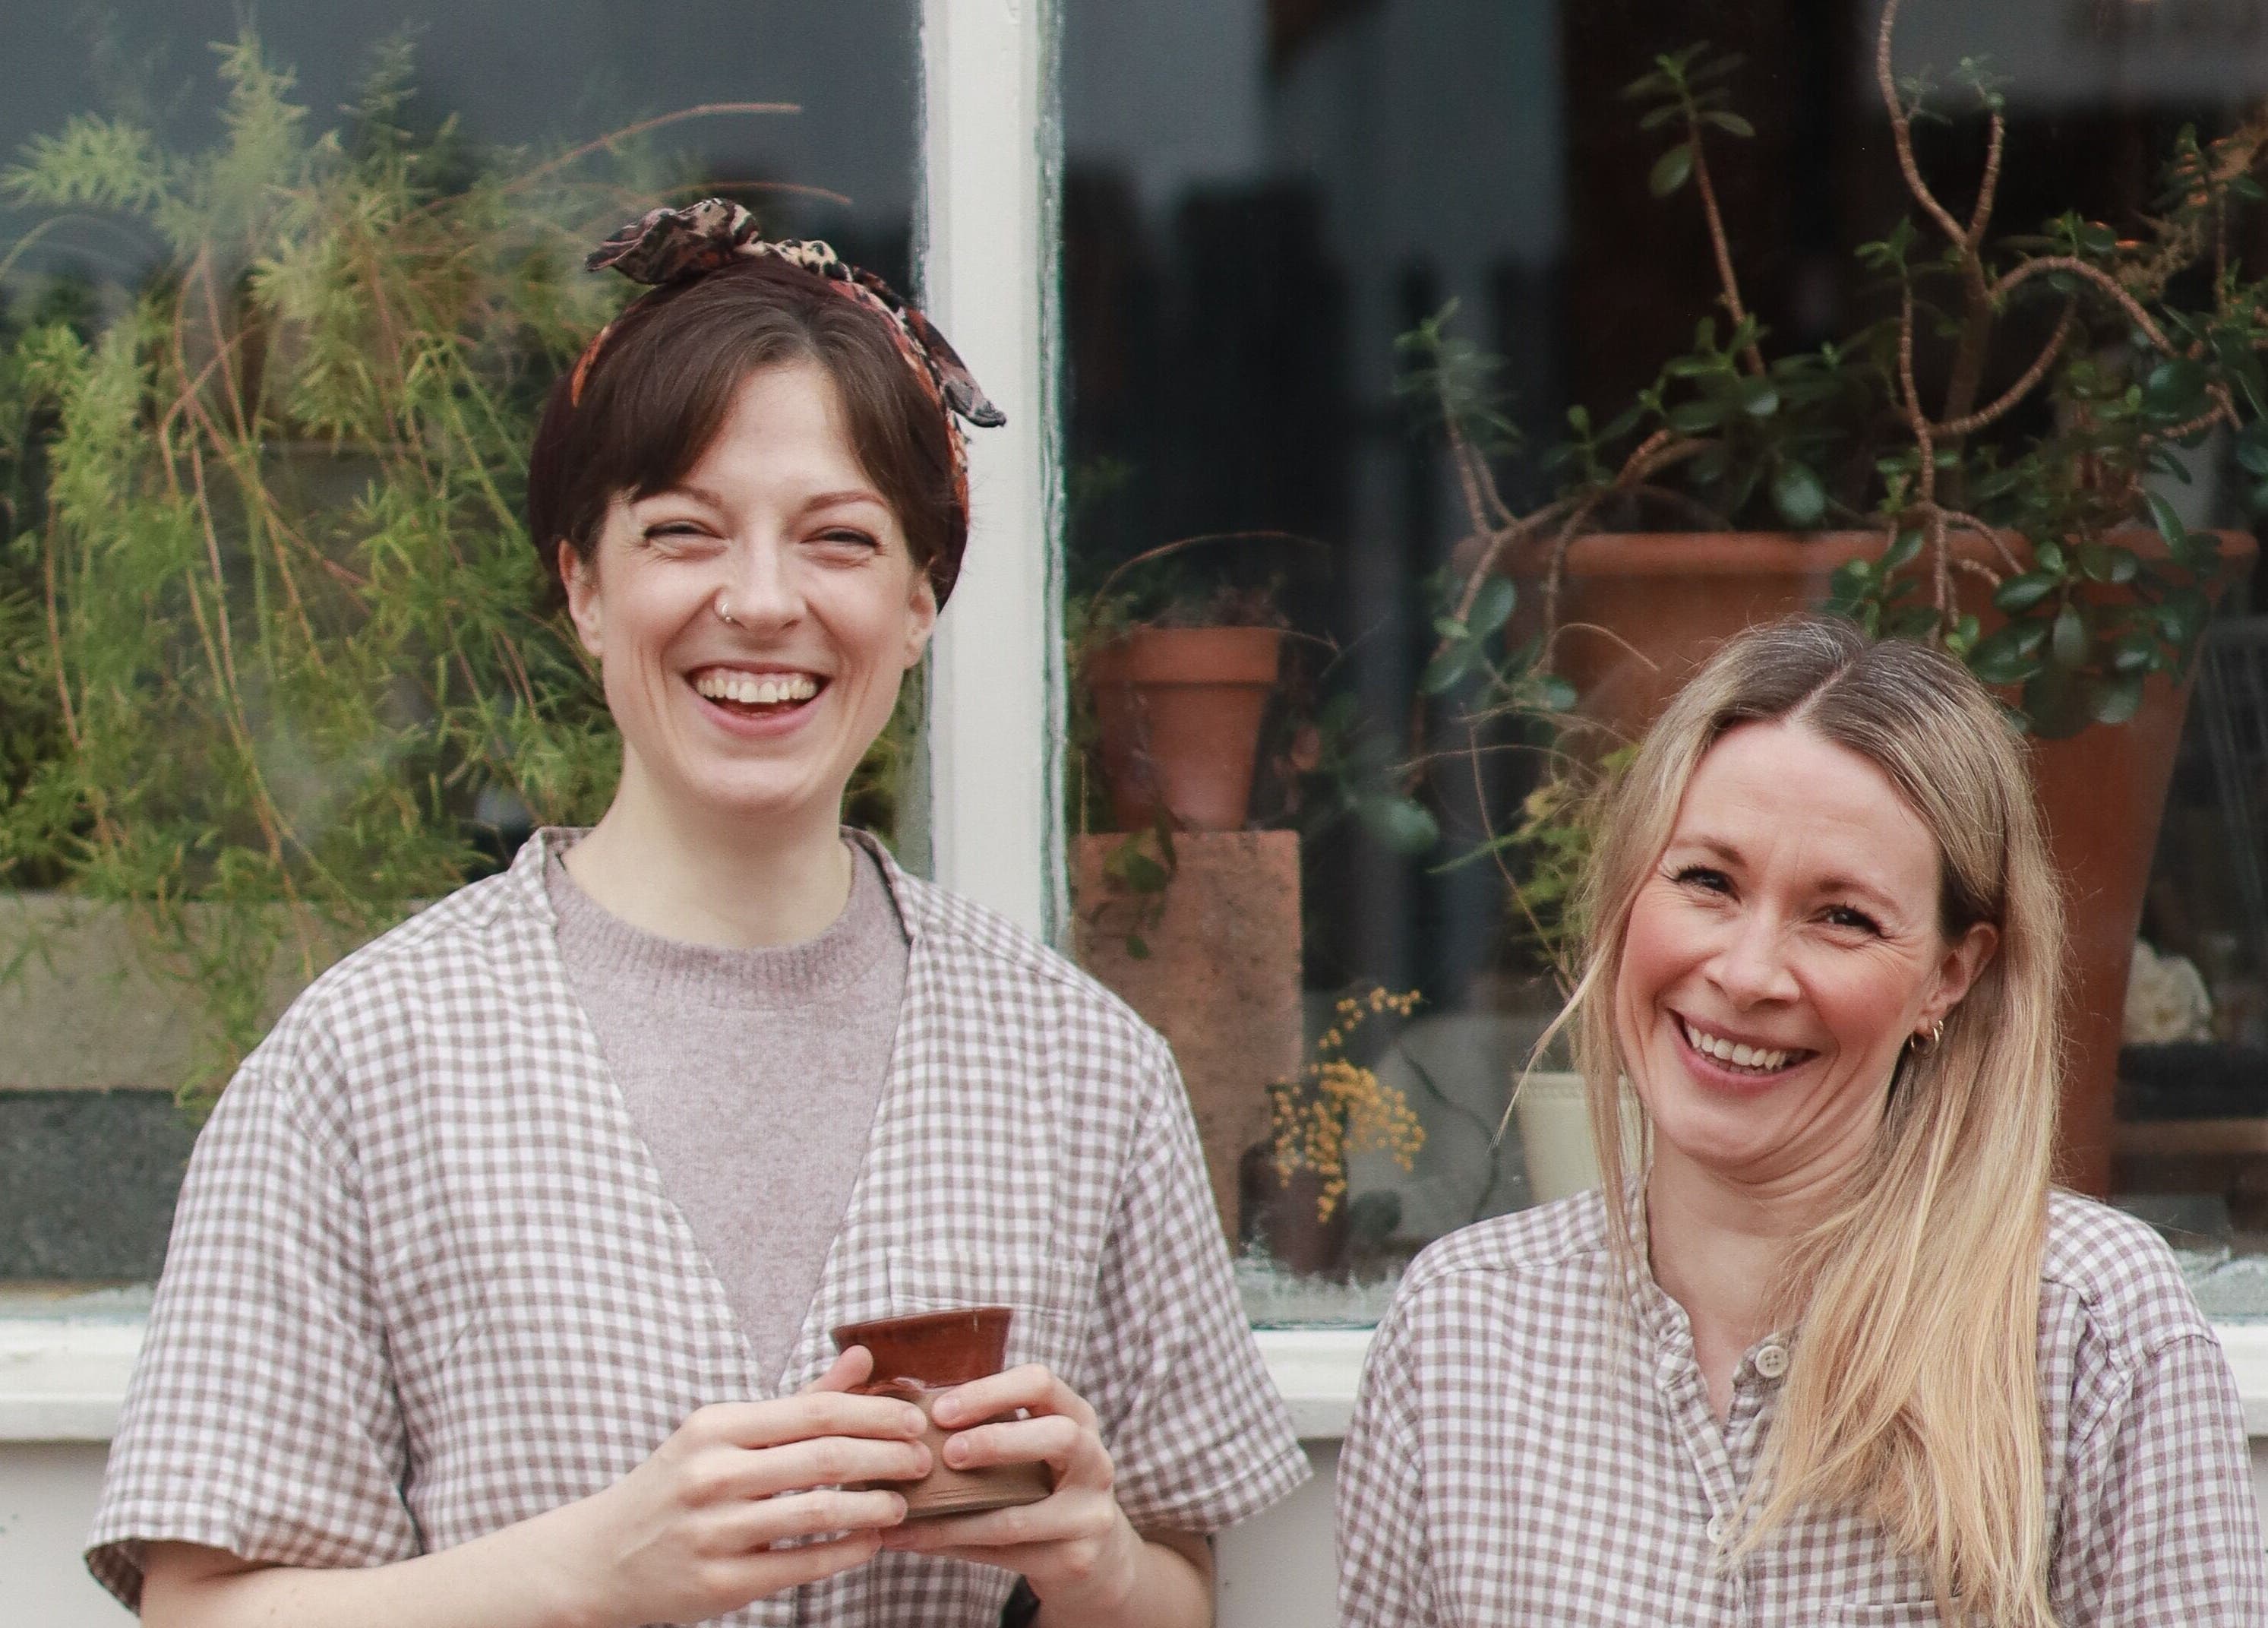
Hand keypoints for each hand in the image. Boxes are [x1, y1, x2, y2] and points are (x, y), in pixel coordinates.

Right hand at [550, 1347, 930, 1627]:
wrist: (600, 1556)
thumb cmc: (677, 1484)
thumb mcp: (724, 1433)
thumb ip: (800, 1399)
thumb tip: (863, 1358)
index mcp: (717, 1427)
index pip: (815, 1410)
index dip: (875, 1414)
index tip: (914, 1420)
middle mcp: (712, 1474)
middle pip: (825, 1457)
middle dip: (887, 1457)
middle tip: (923, 1460)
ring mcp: (714, 1531)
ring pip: (817, 1513)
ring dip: (873, 1507)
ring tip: (902, 1504)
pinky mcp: (719, 1582)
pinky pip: (800, 1565)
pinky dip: (846, 1553)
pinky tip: (870, 1543)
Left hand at [876, 1363, 1144, 1618]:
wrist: (1098, 1554)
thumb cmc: (1045, 1486)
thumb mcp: (1035, 1447)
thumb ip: (994, 1428)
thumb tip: (907, 1421)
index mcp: (1078, 1418)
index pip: (1041, 1384)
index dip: (989, 1392)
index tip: (941, 1410)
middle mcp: (1094, 1461)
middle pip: (1058, 1436)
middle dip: (996, 1442)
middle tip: (947, 1453)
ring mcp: (1089, 1515)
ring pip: (1019, 1516)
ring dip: (954, 1518)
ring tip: (905, 1513)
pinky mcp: (1074, 1560)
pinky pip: (1006, 1555)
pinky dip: (956, 1547)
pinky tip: (919, 1541)